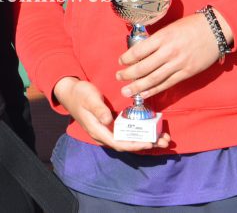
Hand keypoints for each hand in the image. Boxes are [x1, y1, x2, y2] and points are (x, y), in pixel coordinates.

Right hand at [52, 76, 170, 151]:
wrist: (71, 91)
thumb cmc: (80, 94)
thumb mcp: (88, 99)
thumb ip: (98, 109)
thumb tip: (107, 121)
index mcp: (98, 131)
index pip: (119, 143)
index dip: (135, 145)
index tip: (149, 142)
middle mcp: (105, 134)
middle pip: (128, 144)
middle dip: (147, 144)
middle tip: (165, 142)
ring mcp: (109, 130)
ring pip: (130, 139)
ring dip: (148, 139)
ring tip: (165, 138)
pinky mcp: (113, 124)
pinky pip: (129, 132)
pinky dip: (142, 132)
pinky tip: (153, 129)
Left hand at [116, 11, 229, 100]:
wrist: (215, 30)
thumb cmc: (191, 25)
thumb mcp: (170, 28)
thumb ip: (157, 40)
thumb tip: (141, 52)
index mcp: (163, 37)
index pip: (139, 51)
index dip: (127, 59)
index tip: (120, 62)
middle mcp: (169, 51)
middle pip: (143, 67)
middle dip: (128, 74)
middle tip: (118, 77)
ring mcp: (178, 64)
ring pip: (153, 79)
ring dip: (137, 86)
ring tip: (126, 91)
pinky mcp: (186, 72)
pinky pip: (167, 84)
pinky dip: (154, 90)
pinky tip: (144, 93)